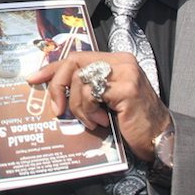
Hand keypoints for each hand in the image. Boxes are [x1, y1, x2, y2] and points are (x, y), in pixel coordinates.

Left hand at [27, 51, 172, 160]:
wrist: (159, 138)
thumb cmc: (131, 121)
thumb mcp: (106, 99)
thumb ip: (89, 88)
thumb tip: (56, 89)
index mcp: (116, 60)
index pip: (77, 57)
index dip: (53, 67)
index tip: (34, 78)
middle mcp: (121, 61)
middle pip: (74, 63)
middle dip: (59, 86)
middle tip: (57, 109)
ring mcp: (125, 73)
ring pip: (80, 82)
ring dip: (79, 107)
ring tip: (92, 120)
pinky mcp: (126, 89)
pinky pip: (92, 94)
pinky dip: (90, 111)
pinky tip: (102, 121)